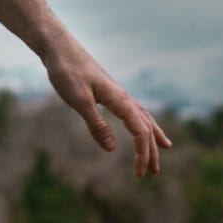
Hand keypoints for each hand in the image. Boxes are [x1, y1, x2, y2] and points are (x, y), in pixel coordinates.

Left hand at [43, 39, 171, 176]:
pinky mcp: (107, 90)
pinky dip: (140, 121)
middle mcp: (123, 96)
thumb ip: (96, 124)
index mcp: (119, 99)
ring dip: (151, 134)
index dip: (143, 153)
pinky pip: (131, 109)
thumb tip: (112, 149)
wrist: (58, 48)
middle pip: (145, 125)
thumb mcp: (79, 100)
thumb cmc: (67, 72)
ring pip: (141, 116)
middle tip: (154, 172)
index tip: (140, 174)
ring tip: (164, 148)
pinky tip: (136, 124)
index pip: (140, 131)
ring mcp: (116, 92)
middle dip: (151, 149)